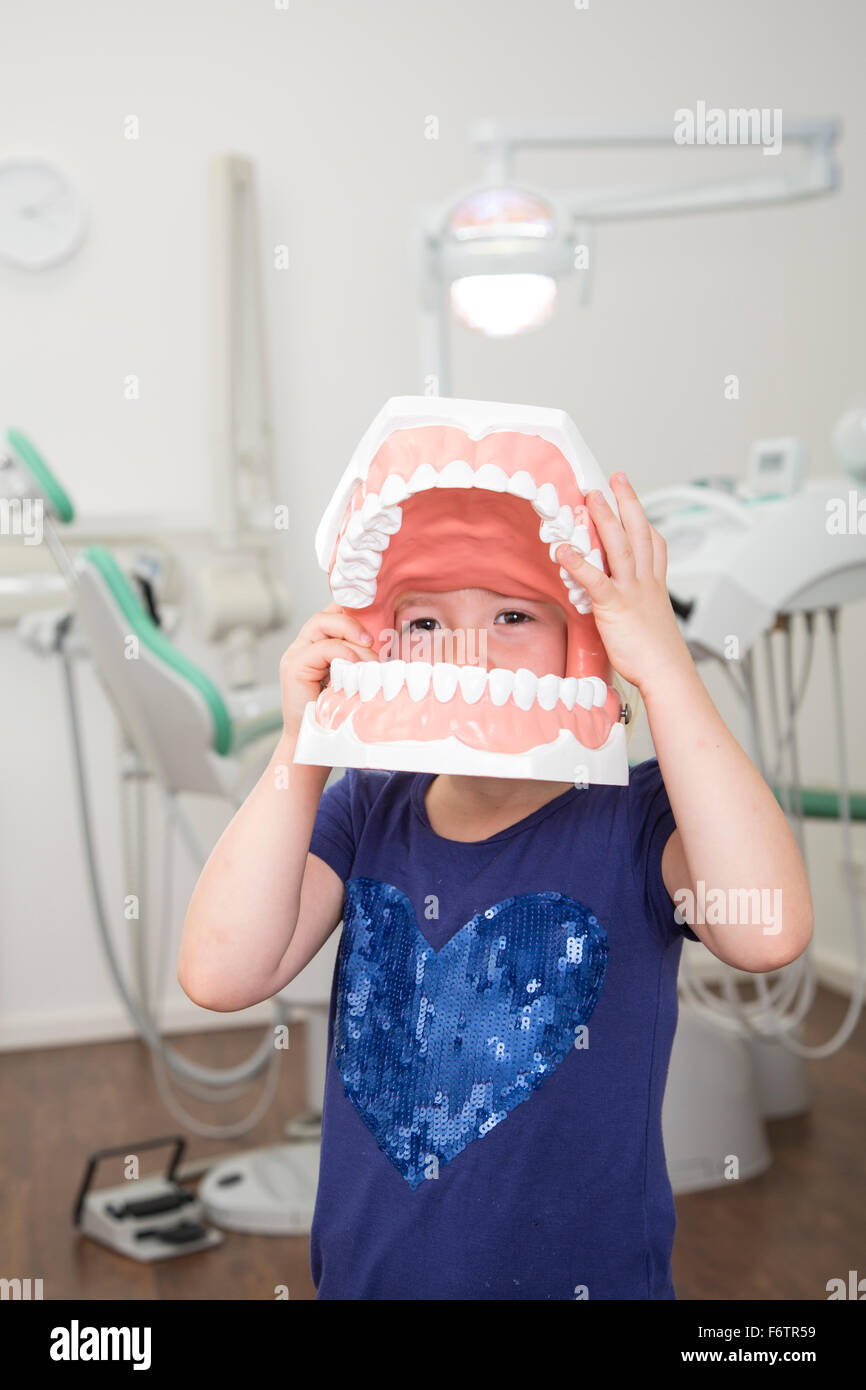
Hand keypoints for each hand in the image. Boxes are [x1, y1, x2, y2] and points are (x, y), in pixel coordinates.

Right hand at [279, 601, 378, 739]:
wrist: (318, 743)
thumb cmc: (338, 715)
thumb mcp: (355, 680)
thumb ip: (363, 662)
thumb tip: (390, 650)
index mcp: (317, 647)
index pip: (333, 614)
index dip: (353, 609)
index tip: (378, 613)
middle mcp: (304, 647)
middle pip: (326, 613)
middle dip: (354, 620)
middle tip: (374, 639)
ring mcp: (296, 655)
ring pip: (322, 623)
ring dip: (351, 634)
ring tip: (369, 656)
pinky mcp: (294, 668)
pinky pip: (321, 648)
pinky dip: (342, 653)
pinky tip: (355, 667)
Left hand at [555, 474, 690, 694]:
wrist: (667, 673)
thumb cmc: (658, 658)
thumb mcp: (651, 625)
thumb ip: (637, 611)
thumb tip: (628, 614)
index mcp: (655, 586)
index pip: (654, 545)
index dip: (644, 521)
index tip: (634, 503)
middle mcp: (645, 582)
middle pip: (639, 532)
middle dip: (626, 502)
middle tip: (615, 478)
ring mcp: (632, 591)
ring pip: (619, 545)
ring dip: (605, 518)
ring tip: (592, 497)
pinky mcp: (615, 606)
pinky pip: (595, 579)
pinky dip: (578, 562)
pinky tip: (564, 549)